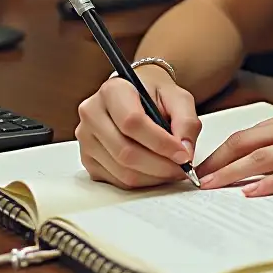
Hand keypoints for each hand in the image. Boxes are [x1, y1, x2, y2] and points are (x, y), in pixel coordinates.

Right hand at [75, 65, 201, 189]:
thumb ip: (186, 121)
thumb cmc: (156, 94)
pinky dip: (142, 182)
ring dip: (152, 177)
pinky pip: (116, 181)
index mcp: (112, 90)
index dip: (160, 142)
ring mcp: (86, 139)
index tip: (183, 154)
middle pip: (125, 151)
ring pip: (121, 170)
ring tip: (173, 171)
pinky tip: (157, 173)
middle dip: (159, 165)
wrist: (137, 95)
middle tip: (182, 169)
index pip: (132, 122)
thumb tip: (185, 151)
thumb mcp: (178, 97)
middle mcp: (92, 114)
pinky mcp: (88, 160)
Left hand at [195, 105, 272, 196]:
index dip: (223, 148)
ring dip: (231, 172)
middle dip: (218, 159)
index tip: (205, 163)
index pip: (250, 131)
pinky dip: (267, 183)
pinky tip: (251, 192)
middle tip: (196, 177)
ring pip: (261, 156)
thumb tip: (272, 158)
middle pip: (247, 141)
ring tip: (209, 186)